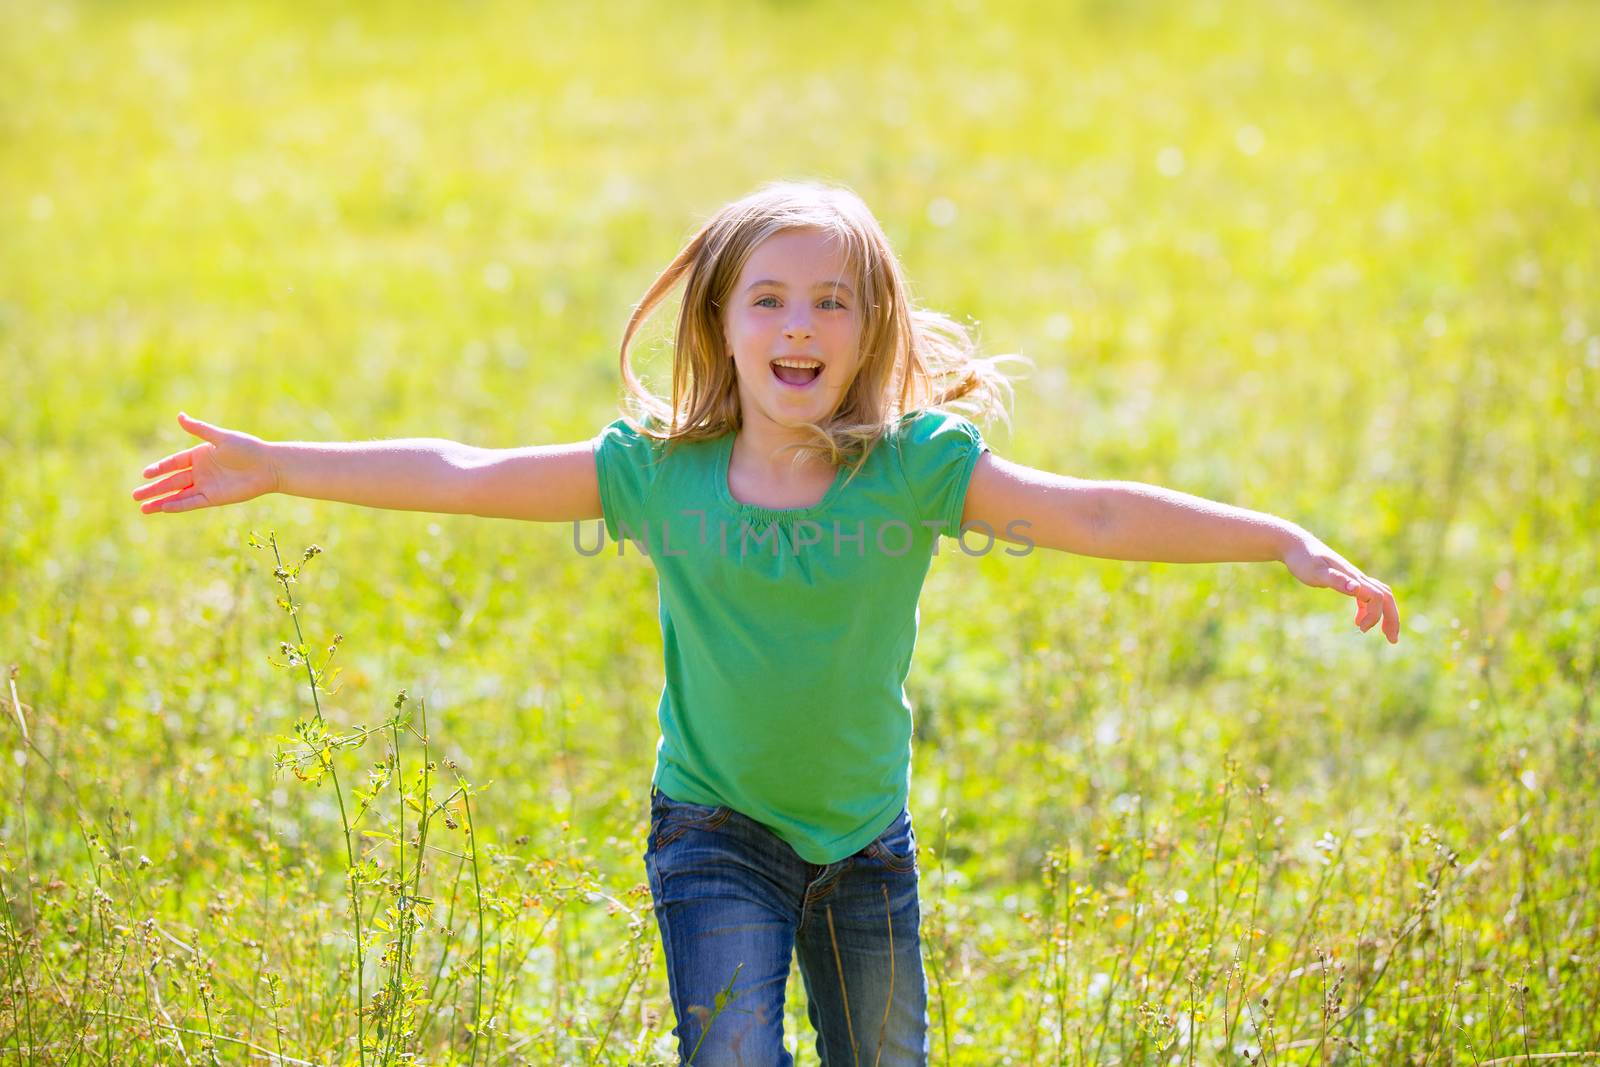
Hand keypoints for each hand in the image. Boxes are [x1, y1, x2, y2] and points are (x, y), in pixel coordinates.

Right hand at [132, 412, 278, 513]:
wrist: (268, 467)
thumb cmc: (248, 448)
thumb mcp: (221, 438)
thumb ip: (199, 429)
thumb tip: (179, 416)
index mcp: (200, 455)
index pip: (173, 463)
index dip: (159, 468)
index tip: (145, 474)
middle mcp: (200, 471)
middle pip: (172, 481)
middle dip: (154, 488)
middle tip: (135, 495)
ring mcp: (206, 485)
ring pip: (178, 494)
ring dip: (161, 501)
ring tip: (143, 507)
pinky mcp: (214, 498)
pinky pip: (192, 502)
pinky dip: (178, 505)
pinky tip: (163, 508)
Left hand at [1281, 531, 1400, 643]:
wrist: (1296, 546)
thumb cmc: (1304, 560)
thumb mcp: (1317, 572)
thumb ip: (1336, 580)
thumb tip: (1356, 589)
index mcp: (1354, 577)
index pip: (1377, 597)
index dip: (1375, 615)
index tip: (1360, 629)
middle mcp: (1358, 577)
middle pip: (1386, 597)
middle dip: (1392, 618)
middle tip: (1392, 640)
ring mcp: (1354, 578)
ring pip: (1379, 596)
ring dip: (1384, 615)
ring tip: (1383, 634)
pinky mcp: (1347, 580)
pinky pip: (1366, 596)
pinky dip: (1368, 610)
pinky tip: (1358, 621)